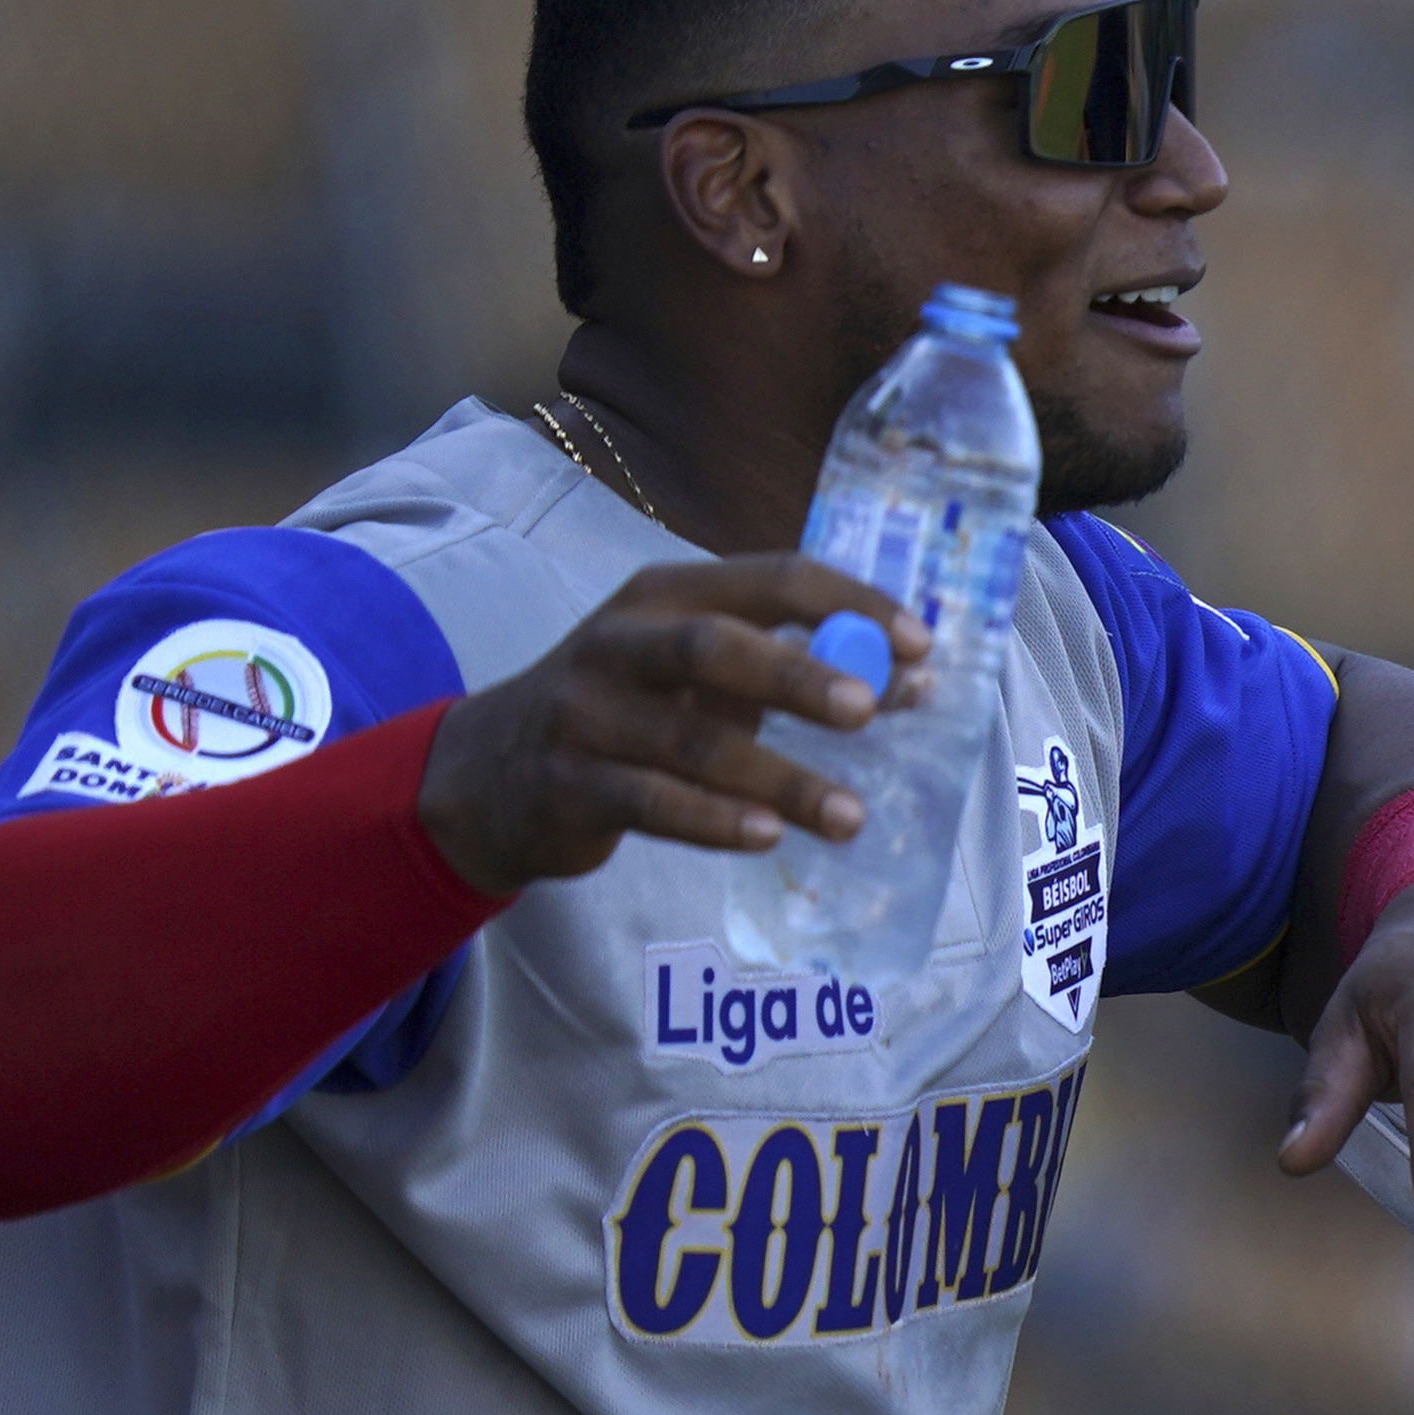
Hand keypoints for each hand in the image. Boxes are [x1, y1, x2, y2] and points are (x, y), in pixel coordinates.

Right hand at [415, 557, 919, 896]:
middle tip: (870, 709)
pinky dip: (712, 820)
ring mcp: (586, 711)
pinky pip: (649, 801)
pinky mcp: (567, 781)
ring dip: (780, 780)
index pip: (771, 578)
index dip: (847, 604)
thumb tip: (914, 682)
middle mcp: (621, 641)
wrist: (491, 774)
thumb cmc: (629, 712)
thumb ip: (794, 672)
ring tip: (851, 818)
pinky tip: (767, 836)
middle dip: (798, 676)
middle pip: (715, 646)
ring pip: (692, 742)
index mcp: (667, 595)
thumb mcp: (701, 676)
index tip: (921, 643)